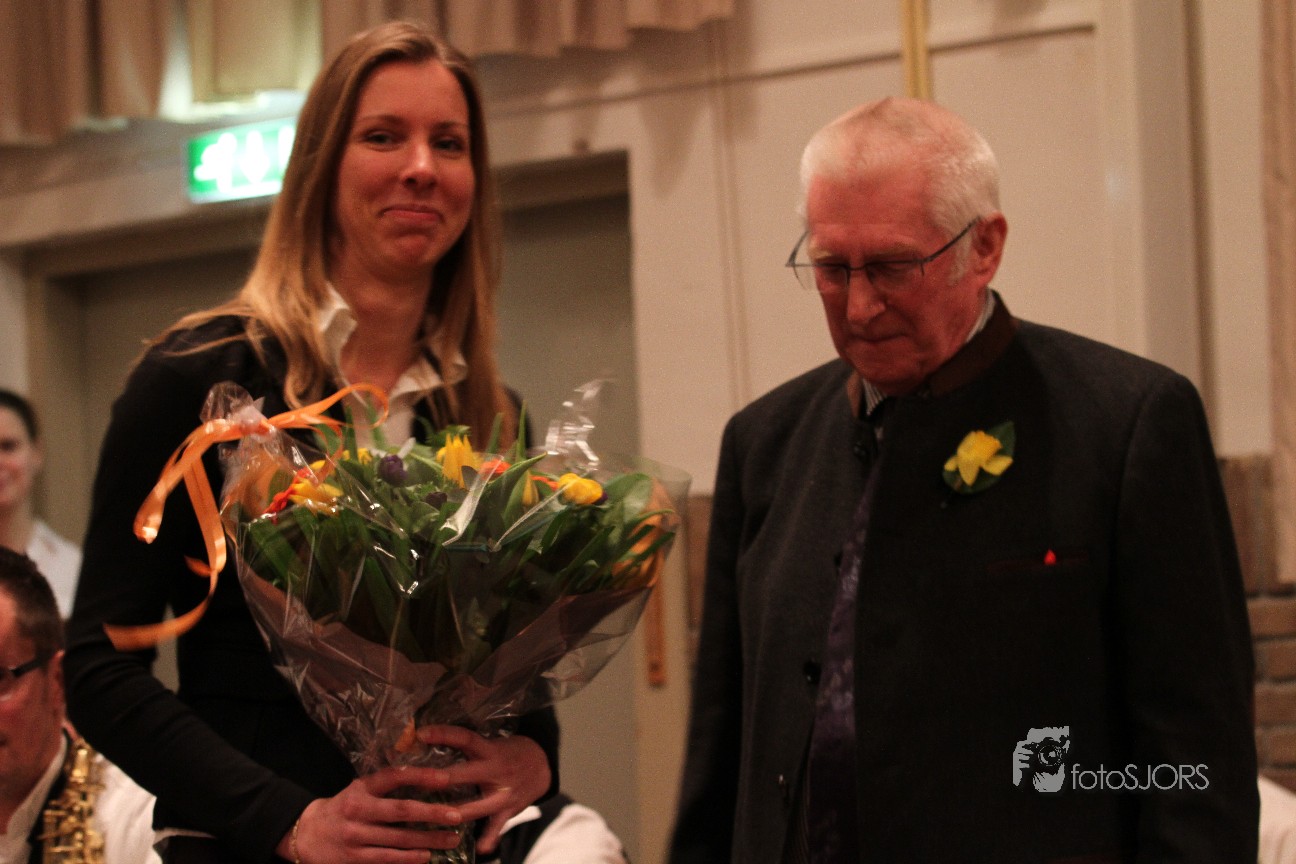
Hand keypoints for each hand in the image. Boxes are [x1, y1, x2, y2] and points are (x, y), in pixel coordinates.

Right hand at [275, 768, 467, 863]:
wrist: (306, 835)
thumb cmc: (342, 808)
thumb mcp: (359, 789)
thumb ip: (385, 785)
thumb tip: (425, 777)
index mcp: (362, 788)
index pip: (394, 777)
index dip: (421, 776)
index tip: (446, 778)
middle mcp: (358, 810)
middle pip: (402, 810)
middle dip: (433, 813)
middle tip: (457, 815)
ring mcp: (356, 836)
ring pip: (399, 838)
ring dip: (428, 839)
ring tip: (451, 839)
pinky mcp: (355, 858)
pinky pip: (387, 858)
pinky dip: (408, 858)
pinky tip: (426, 856)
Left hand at [415, 725, 550, 854]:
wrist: (542, 765)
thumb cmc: (508, 752)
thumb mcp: (491, 743)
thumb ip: (466, 746)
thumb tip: (428, 740)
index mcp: (490, 750)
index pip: (465, 738)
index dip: (444, 734)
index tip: (421, 733)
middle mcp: (496, 771)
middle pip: (464, 774)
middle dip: (440, 778)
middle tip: (417, 779)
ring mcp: (503, 794)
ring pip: (475, 806)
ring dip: (453, 812)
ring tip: (431, 817)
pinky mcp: (509, 811)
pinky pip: (497, 827)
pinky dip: (489, 838)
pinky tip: (479, 848)